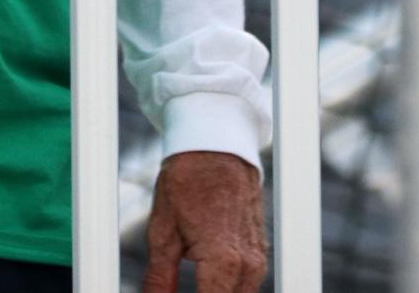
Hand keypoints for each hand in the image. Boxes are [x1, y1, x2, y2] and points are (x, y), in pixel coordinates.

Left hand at [141, 151, 266, 292]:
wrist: (217, 142)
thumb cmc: (187, 180)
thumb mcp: (163, 232)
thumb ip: (159, 281)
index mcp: (223, 262)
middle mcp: (247, 264)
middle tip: (172, 290)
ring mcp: (257, 258)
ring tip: (194, 286)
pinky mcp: (259, 250)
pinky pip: (246, 285)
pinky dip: (226, 292)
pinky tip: (207, 288)